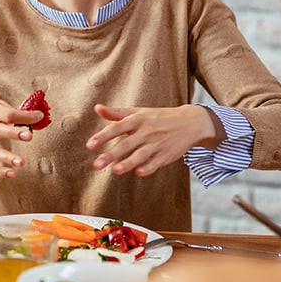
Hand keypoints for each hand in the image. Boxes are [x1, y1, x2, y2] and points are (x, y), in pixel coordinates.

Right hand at [0, 100, 45, 177]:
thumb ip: (9, 110)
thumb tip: (33, 113)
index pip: (7, 113)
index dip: (24, 116)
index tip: (39, 117)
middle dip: (14, 133)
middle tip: (29, 136)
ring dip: (7, 157)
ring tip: (21, 163)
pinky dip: (0, 171)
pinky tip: (12, 174)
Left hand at [86, 105, 218, 176]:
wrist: (190, 122)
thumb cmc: (159, 117)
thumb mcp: (139, 112)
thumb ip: (117, 113)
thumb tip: (97, 108)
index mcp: (138, 119)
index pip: (117, 127)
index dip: (103, 136)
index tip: (90, 145)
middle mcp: (146, 132)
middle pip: (126, 144)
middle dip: (111, 155)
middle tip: (96, 165)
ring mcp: (157, 144)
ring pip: (141, 155)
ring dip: (128, 163)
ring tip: (115, 171)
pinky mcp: (166, 155)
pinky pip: (156, 163)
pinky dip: (148, 168)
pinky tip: (139, 173)